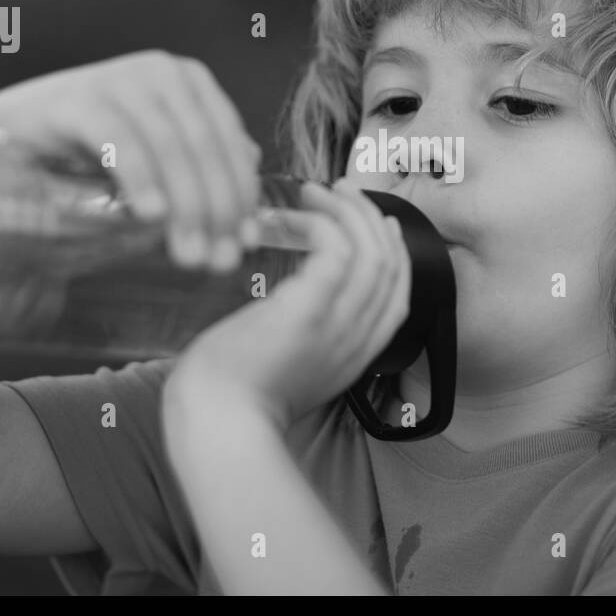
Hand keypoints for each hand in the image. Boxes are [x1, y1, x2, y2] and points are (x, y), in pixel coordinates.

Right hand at [0, 49, 261, 270]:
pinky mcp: (80, 96)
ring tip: (189, 256)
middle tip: (217, 262)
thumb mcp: (156, 163)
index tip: (248, 244)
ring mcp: (121, 77)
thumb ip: (201, 166)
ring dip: (186, 207)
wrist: (8, 141)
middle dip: (216, 211)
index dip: (242, 196)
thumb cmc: (90, 155)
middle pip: (205, 149)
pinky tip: (151, 215)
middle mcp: (162, 71)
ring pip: (171, 148)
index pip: (230, 144)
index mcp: (191, 83)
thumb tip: (256, 188)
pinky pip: (121, 140)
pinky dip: (140, 178)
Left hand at [166, 178, 411, 430]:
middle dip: (372, 220)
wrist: (216, 424)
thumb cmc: (234, 398)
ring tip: (320, 191)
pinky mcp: (308, 311)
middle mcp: (356, 339)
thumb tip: (291, 309)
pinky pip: (339, 253)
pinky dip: (324, 225)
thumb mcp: (288, 370)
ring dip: (350, 213)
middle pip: (392, 267)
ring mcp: (337, 326)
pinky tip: (300, 216)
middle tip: (344, 191)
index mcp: (356, 355)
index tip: (379, 221)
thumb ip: (305, 339)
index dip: (395, 251)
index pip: (398, 294)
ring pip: (373, 253)